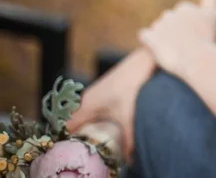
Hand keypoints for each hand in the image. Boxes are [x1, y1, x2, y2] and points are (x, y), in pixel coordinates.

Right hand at [66, 47, 154, 161]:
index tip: (70, 152)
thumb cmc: (132, 84)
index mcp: (86, 105)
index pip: (66, 127)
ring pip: (84, 115)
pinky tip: (104, 127)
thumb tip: (131, 160)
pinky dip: (94, 119)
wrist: (143, 61)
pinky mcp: (104, 91)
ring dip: (86, 127)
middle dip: (77, 137)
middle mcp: (86, 99)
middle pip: (73, 122)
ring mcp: (95, 93)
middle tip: (84, 151)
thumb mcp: (130, 116)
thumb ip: (129, 140)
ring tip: (92, 142)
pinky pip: (92, 109)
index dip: (65, 141)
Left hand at [140, 0, 215, 77]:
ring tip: (175, 50)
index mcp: (186, 8)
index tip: (195, 36)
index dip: (189, 26)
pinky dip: (150, 42)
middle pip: (169, 21)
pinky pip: (145, 36)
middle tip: (186, 45)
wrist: (199, 61)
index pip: (183, 14)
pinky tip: (160, 49)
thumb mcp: (215, 16)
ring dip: (163, 37)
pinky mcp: (150, 38)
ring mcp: (160, 25)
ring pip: (158, 29)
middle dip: (174, 31)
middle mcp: (172, 13)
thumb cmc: (211, 41)